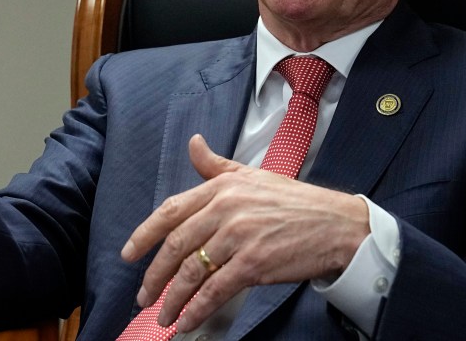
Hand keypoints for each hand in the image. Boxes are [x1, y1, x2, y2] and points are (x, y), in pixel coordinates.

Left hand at [121, 134, 369, 331]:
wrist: (336, 224)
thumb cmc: (294, 201)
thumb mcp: (252, 174)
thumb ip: (216, 165)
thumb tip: (193, 144)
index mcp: (222, 186)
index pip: (171, 210)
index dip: (145, 235)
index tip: (129, 255)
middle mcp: (225, 208)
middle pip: (176, 245)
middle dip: (154, 275)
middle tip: (143, 296)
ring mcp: (238, 237)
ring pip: (191, 271)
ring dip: (172, 299)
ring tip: (163, 317)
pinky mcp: (253, 264)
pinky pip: (215, 290)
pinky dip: (197, 309)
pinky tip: (187, 321)